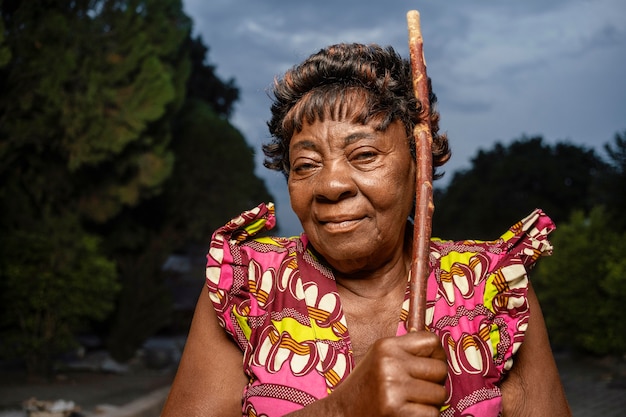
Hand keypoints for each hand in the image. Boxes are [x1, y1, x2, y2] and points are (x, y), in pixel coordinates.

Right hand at [330, 331, 447, 416]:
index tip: (430, 366)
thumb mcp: (380, 358)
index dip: (437, 355)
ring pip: (440, 393)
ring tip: (410, 402)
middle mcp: (389, 363)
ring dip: (430, 402)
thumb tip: (440, 351)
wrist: (341, 413)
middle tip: (420, 390)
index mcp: (386, 346)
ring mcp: (393, 388)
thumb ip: (405, 352)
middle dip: (436, 382)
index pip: (431, 341)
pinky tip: (406, 413)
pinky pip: (432, 413)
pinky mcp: (396, 411)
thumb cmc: (366, 387)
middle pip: (440, 369)